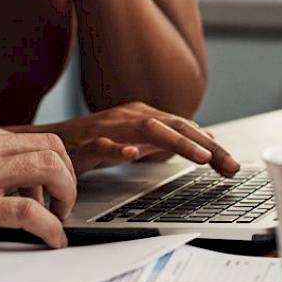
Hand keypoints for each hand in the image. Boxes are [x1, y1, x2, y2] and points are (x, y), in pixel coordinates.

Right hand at [0, 116, 76, 251]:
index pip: (29, 138)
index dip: (48, 165)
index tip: (46, 189)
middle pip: (50, 146)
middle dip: (66, 177)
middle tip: (61, 204)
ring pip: (49, 168)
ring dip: (66, 196)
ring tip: (59, 221)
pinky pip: (30, 212)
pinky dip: (51, 228)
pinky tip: (52, 241)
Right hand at [29, 102, 239, 175]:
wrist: (48, 143)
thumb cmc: (93, 143)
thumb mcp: (136, 141)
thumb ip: (167, 142)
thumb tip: (205, 142)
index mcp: (142, 116)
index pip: (184, 128)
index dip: (210, 146)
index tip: (232, 166)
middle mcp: (128, 117)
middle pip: (173, 125)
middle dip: (204, 145)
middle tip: (229, 166)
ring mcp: (107, 128)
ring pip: (147, 129)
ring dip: (176, 142)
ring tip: (200, 157)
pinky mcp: (84, 143)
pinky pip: (103, 144)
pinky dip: (118, 148)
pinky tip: (133, 155)